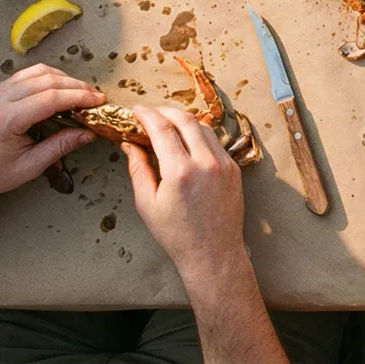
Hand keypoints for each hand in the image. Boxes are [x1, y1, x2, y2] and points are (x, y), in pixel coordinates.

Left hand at [0, 65, 101, 217]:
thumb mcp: (29, 166)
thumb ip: (60, 146)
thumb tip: (87, 133)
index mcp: (7, 119)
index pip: (52, 97)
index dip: (79, 97)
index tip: (98, 101)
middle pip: (47, 80)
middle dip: (76, 86)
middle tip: (95, 97)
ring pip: (36, 72)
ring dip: (62, 78)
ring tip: (80, 92)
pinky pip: (24, 76)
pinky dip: (45, 78)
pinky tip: (57, 89)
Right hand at [124, 106, 250, 277]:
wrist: (213, 253)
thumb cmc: (177, 234)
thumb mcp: (147, 204)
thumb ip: (138, 169)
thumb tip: (130, 144)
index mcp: (181, 172)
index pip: (162, 128)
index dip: (147, 115)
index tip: (136, 111)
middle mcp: (206, 162)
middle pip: (185, 119)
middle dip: (165, 111)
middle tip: (150, 114)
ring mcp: (224, 164)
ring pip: (203, 127)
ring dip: (183, 120)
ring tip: (166, 126)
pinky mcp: (233, 168)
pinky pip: (215, 141)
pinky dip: (199, 135)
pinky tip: (186, 141)